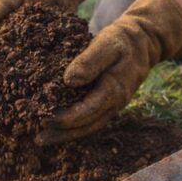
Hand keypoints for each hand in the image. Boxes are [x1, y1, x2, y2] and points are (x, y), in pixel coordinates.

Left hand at [36, 0, 181, 145]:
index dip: (66, 118)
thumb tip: (69, 80)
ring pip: (88, 125)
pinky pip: (90, 119)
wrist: (142, 42)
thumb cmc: (122, 41)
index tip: (45, 120)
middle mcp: (115, 103)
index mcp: (114, 90)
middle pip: (87, 125)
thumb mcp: (107, 44)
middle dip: (62, 133)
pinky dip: (73, 125)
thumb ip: (90, 61)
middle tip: (38, 139)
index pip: (88, 111)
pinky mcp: (108, 102)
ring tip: (43, 139)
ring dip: (66, 134)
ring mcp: (112, 105)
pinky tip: (58, 128)